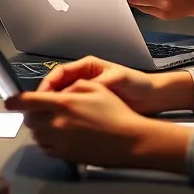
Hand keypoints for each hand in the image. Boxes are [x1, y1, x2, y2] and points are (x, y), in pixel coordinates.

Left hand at [6, 82, 192, 170]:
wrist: (132, 141)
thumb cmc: (117, 114)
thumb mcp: (94, 87)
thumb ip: (71, 85)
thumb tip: (57, 90)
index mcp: (63, 103)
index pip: (27, 101)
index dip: (14, 101)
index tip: (8, 101)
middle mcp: (57, 124)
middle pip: (29, 120)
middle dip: (30, 114)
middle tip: (37, 110)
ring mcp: (61, 142)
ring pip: (37, 135)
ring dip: (39, 127)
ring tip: (52, 122)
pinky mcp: (66, 156)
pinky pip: (48, 148)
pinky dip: (48, 141)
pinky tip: (60, 135)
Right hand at [39, 55, 192, 114]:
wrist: (155, 98)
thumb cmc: (138, 84)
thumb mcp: (120, 79)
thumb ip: (102, 82)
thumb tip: (83, 89)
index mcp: (88, 67)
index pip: (60, 73)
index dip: (47, 84)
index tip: (40, 97)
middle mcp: (84, 79)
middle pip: (58, 87)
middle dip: (46, 98)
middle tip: (38, 112)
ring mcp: (87, 93)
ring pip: (64, 100)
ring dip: (55, 109)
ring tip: (48, 121)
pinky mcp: (92, 107)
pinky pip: (73, 110)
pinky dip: (66, 117)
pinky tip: (64, 126)